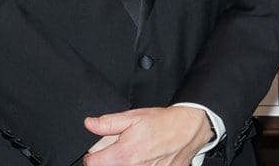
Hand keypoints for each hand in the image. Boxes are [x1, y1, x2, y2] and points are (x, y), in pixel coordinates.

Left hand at [83, 105, 210, 165]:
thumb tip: (89, 124)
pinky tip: (147, 159)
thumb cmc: (163, 123)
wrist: (189, 129)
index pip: (92, 164)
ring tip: (135, 154)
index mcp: (123, 154)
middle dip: (111, 161)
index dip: (93, 156)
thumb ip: (108, 123)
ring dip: (126, 164)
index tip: (99, 152)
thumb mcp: (134, 116)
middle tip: (121, 151)